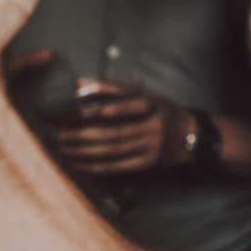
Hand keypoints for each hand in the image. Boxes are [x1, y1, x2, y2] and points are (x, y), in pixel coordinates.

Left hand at [47, 84, 194, 176]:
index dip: (106, 107)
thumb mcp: (144, 95)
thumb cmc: (160, 111)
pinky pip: (118, 167)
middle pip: (115, 132)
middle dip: (84, 135)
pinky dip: (96, 166)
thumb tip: (79, 83)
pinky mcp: (148, 163)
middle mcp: (155, 126)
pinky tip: (79, 164)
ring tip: (64, 148)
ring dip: (85, 151)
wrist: (190, 136)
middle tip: (60, 134)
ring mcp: (152, 146)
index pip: (130, 104)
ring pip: (114, 151)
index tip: (80, 110)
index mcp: (154, 104)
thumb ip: (112, 89)